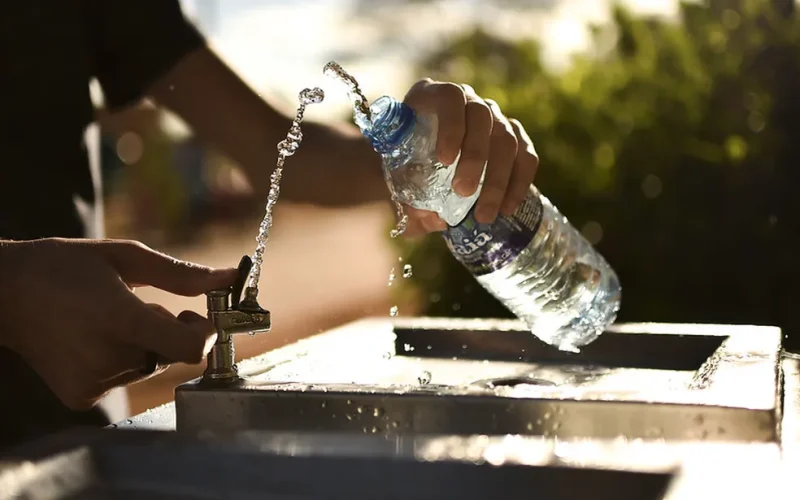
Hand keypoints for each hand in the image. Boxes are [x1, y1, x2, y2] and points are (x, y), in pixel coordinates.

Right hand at [0, 238, 236, 409]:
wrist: (4, 294)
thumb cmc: (65, 266)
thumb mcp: (125, 257)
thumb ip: (181, 274)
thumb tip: (230, 277)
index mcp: (120, 320)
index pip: (192, 348)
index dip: (206, 333)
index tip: (199, 315)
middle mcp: (108, 357)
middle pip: (172, 354)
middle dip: (170, 331)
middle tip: (144, 307)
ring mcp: (92, 382)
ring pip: (149, 366)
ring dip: (144, 344)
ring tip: (109, 320)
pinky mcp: (81, 397)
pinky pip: (124, 379)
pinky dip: (121, 361)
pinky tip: (92, 340)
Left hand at [402, 79, 539, 234]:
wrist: (416, 166)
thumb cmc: (402, 166)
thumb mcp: (396, 177)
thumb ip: (407, 197)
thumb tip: (432, 218)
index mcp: (432, 96)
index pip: (450, 98)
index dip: (451, 126)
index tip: (444, 160)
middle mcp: (467, 100)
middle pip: (482, 117)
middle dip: (476, 157)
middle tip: (463, 192)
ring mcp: (494, 117)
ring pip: (507, 138)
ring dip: (498, 178)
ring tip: (484, 213)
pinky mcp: (513, 137)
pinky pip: (525, 155)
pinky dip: (519, 182)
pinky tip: (507, 208)